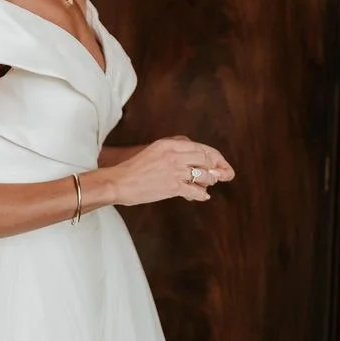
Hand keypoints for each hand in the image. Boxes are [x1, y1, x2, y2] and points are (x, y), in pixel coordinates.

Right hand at [112, 136, 234, 206]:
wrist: (119, 182)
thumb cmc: (133, 168)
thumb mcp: (153, 151)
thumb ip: (172, 151)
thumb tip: (191, 157)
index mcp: (168, 144)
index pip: (199, 147)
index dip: (213, 156)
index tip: (219, 162)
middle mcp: (174, 155)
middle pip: (205, 159)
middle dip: (215, 167)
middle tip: (220, 174)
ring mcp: (175, 171)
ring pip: (204, 175)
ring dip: (209, 181)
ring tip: (209, 184)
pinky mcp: (173, 186)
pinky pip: (195, 191)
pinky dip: (202, 194)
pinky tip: (203, 196)